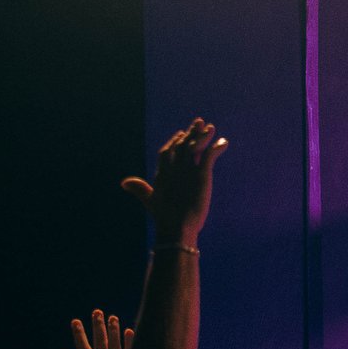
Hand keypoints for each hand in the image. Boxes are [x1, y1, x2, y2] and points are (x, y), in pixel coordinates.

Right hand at [66, 309, 131, 348]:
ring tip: (113, 317)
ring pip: (114, 345)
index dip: (79, 335)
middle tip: (97, 311)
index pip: (83, 348)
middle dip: (98, 327)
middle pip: (100, 343)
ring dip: (113, 331)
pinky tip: (129, 330)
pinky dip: (129, 342)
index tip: (75, 321)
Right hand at [122, 118, 225, 246]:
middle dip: (190, 133)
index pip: (166, 152)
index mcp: (162, 174)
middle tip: (199, 122)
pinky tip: (223, 143)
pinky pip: (210, 156)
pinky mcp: (201, 175)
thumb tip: (124, 182)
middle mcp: (174, 169)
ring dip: (203, 136)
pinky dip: (216, 148)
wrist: (176, 227)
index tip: (181, 133)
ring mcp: (187, 170)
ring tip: (211, 127)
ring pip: (195, 147)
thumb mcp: (150, 200)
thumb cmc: (164, 218)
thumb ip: (139, 189)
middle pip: (182, 145)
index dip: (174, 142)